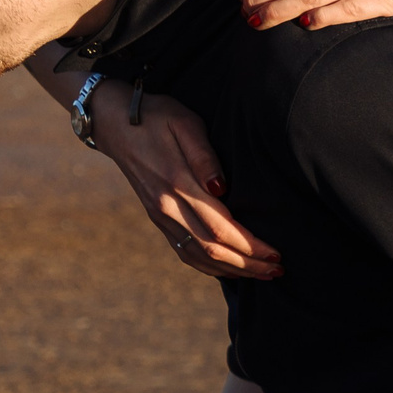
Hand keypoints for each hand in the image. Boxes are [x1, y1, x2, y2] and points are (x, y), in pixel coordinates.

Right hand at [95, 90, 281, 279]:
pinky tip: (229, 269)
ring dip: (232, 269)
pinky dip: (208, 266)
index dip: (250, 246)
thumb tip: (221, 188)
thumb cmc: (157, 117)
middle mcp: (167, 208)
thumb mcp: (185, 124)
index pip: (221, 228)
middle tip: (277, 270)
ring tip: (261, 274)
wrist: (114, 123)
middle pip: (212, 249)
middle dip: (248, 264)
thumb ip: (205, 156)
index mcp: (178, 185)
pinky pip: (183, 252)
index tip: (276, 253)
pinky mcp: (157, 218)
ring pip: (198, 256)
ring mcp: (159, 216)